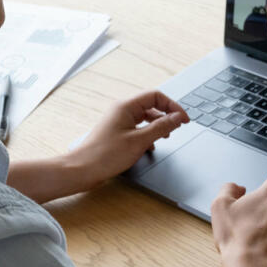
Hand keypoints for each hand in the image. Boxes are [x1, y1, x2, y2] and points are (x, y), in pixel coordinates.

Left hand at [67, 90, 188, 188]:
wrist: (82, 169)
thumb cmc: (105, 155)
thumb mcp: (140, 141)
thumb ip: (161, 127)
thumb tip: (178, 117)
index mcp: (126, 106)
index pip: (156, 96)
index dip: (172, 106)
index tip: (183, 119)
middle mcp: (121, 110)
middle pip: (151, 106)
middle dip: (166, 116)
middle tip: (178, 128)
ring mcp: (118, 121)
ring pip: (144, 118)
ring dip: (157, 126)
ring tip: (166, 137)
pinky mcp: (116, 132)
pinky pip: (137, 128)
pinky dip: (147, 134)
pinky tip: (150, 146)